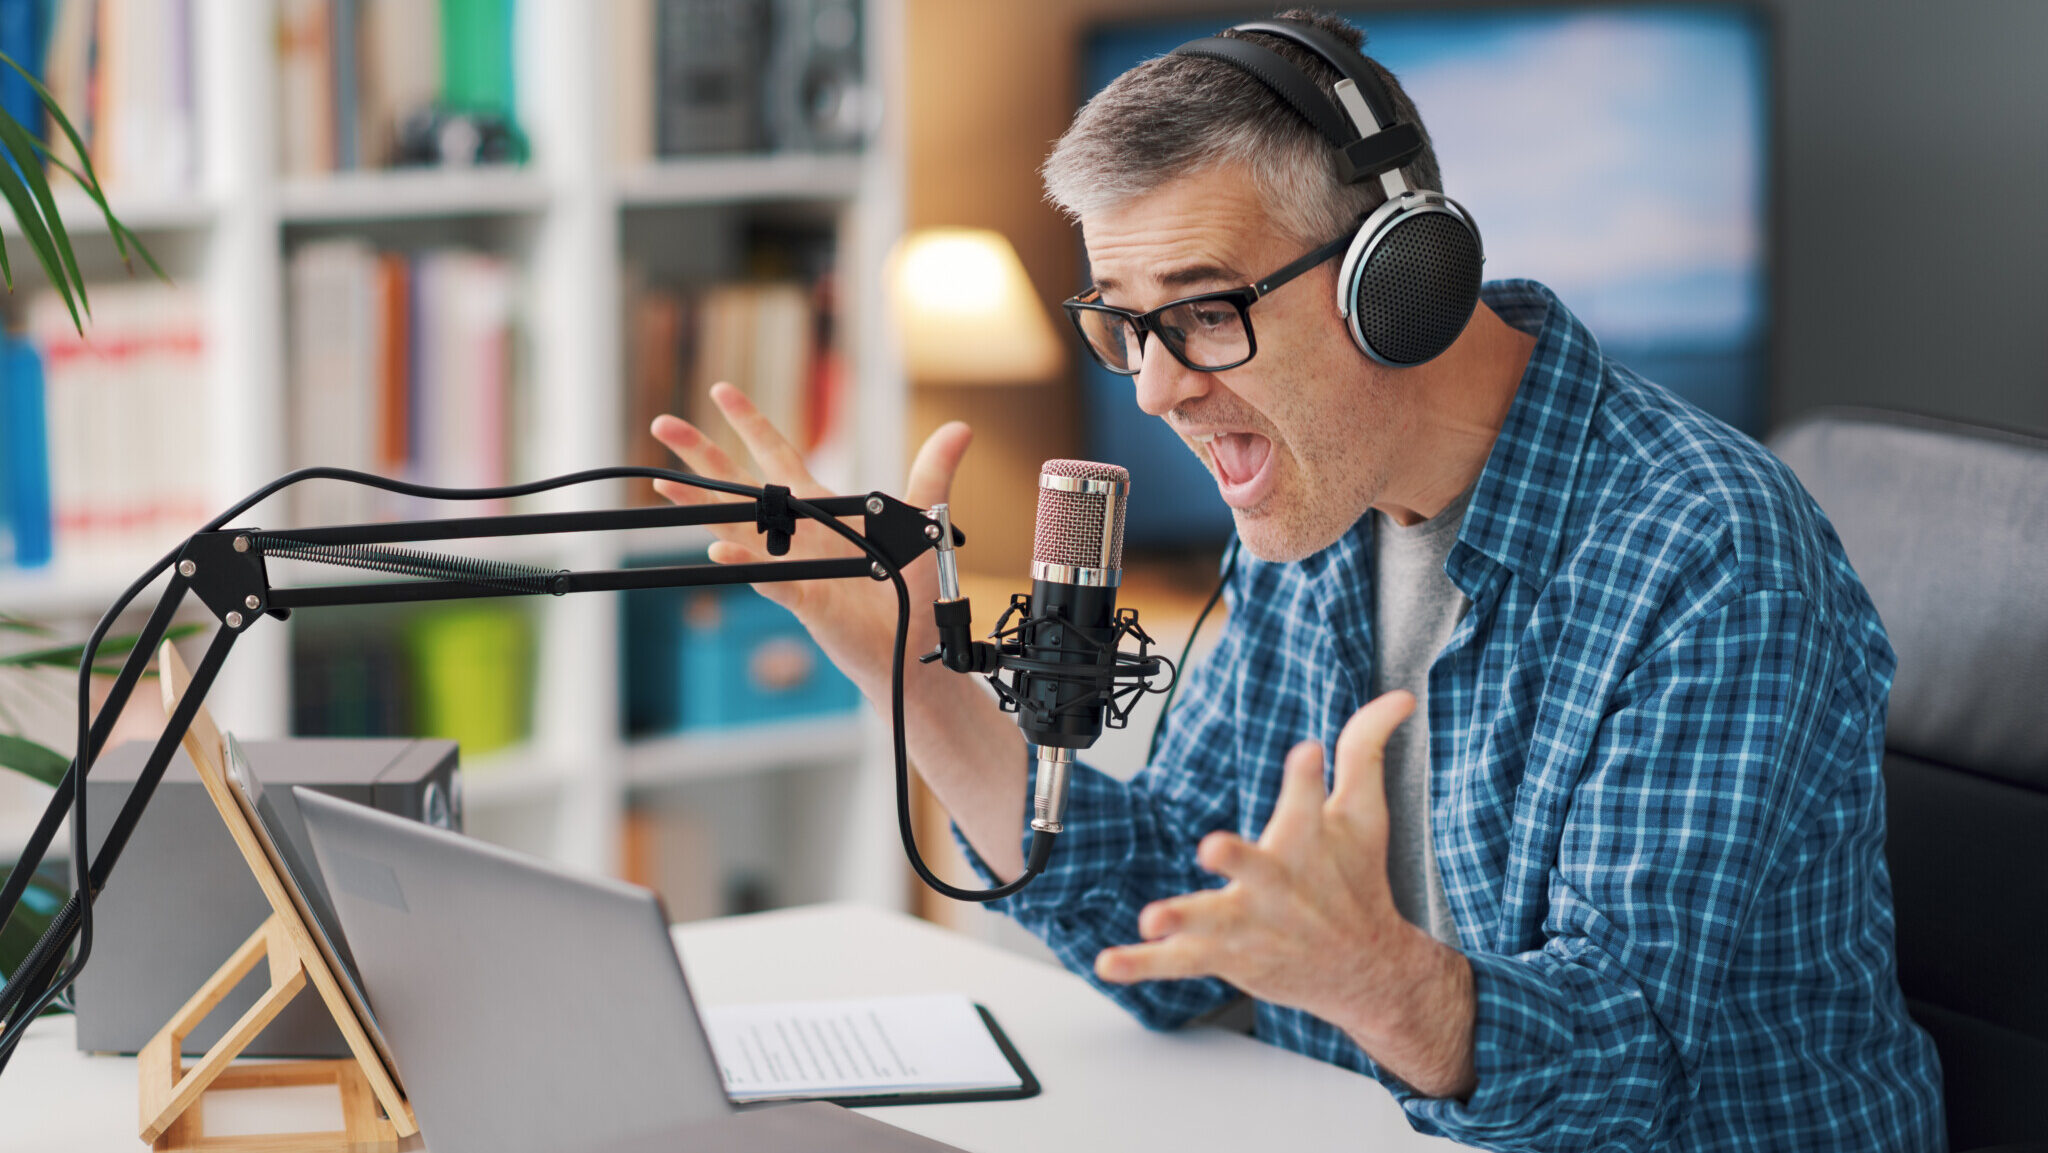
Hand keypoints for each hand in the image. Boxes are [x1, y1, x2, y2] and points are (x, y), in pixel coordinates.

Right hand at [650, 383, 972, 696]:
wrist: (912, 649)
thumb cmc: (909, 591)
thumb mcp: (925, 521)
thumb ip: (934, 473)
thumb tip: (960, 429)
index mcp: (822, 509)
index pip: (777, 455)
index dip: (749, 422)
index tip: (720, 390)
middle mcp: (799, 534)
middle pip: (740, 485)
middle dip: (701, 455)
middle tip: (662, 424)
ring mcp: (795, 566)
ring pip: (738, 530)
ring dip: (701, 507)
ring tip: (664, 485)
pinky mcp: (806, 599)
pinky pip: (770, 579)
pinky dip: (746, 566)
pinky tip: (718, 550)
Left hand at [1096, 692, 1423, 1027]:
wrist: (1364, 969)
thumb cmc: (1356, 880)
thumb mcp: (1365, 813)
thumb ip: (1365, 749)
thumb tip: (1401, 697)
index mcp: (1310, 844)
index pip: (1308, 801)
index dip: (1306, 775)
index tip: (1306, 750)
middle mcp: (1280, 886)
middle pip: (1259, 869)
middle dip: (1236, 858)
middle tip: (1213, 847)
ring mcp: (1250, 924)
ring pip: (1212, 922)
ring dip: (1182, 919)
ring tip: (1151, 919)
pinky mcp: (1226, 955)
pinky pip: (1178, 962)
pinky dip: (1143, 965)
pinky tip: (1109, 963)